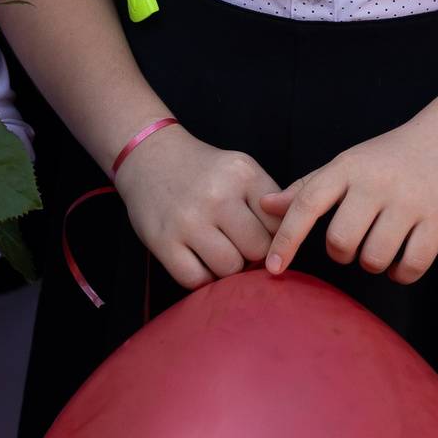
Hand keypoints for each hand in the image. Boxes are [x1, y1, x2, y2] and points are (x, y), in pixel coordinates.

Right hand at [112, 124, 280, 287]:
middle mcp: (217, 195)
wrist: (150, 156)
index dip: (274, 236)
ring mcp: (188, 219)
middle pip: (257, 250)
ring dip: (227, 268)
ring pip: (230, 268)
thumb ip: (268, 201)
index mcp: (243, 174)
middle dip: (251, 254)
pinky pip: (196, 280)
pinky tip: (199, 259)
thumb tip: (287, 244)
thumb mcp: (240, 169)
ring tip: (218, 251)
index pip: (279, 224)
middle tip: (238, 245)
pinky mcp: (163, 241)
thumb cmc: (203, 171)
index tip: (259, 234)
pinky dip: (202, 278)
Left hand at [258, 118, 437, 285]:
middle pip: (340, 242)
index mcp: (348, 167)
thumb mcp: (347, 163)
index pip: (306, 204)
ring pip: (374, 259)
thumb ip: (308, 187)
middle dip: (343, 253)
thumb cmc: (390, 156)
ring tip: (382, 245)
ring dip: (374, 263)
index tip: (273, 268)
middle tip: (355, 240)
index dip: (286, 239)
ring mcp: (408, 200)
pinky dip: (402, 273)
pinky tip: (402, 260)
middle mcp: (376, 181)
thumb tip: (266, 207)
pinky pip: (412, 266)